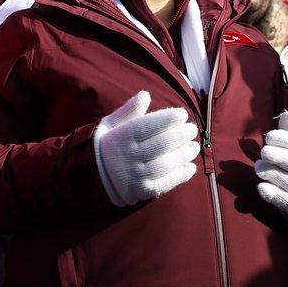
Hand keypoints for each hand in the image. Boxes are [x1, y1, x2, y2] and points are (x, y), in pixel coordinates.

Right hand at [93, 91, 200, 206]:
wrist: (93, 177)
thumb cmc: (107, 145)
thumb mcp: (111, 124)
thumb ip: (128, 111)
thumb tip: (145, 94)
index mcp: (121, 137)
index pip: (148, 126)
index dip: (168, 119)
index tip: (183, 114)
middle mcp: (128, 156)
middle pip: (161, 144)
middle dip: (181, 135)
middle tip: (193, 129)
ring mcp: (135, 176)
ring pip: (166, 164)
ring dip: (184, 154)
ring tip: (194, 147)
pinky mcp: (141, 191)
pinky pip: (165, 183)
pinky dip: (180, 175)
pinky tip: (190, 167)